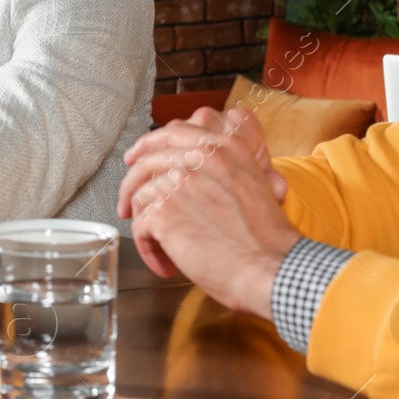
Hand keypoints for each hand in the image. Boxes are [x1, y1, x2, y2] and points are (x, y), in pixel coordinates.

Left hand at [116, 107, 299, 318]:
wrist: (271, 268)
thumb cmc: (267, 238)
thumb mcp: (257, 185)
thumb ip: (226, 169)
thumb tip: (194, 172)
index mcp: (227, 145)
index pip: (177, 130)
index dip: (153, 143)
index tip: (142, 154)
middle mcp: (202, 155)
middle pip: (150, 154)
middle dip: (133, 174)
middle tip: (127, 195)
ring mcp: (181, 180)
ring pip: (140, 192)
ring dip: (143, 220)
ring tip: (156, 242)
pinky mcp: (164, 210)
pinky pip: (139, 225)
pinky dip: (148, 248)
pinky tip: (166, 262)